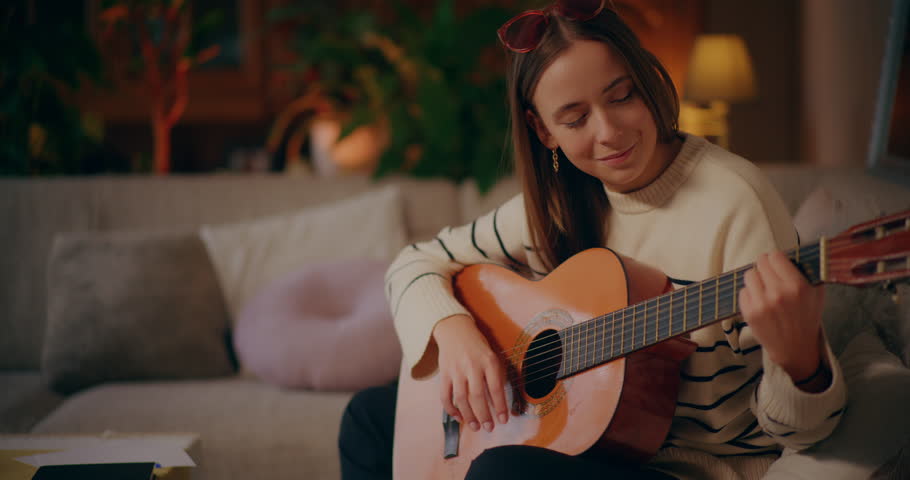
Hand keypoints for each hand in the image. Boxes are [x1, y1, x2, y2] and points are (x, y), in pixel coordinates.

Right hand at [432, 314, 509, 432]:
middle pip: (477, 396)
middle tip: (489, 428)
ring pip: (461, 398)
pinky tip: (458, 417)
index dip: (500, 406)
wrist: (455, 329)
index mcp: (488, 361)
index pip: (495, 388)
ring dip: (468, 416)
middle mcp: (472, 366)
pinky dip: (451, 409)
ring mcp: (456, 370)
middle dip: (484, 415)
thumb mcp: (492, 356)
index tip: (503, 420)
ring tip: (475, 426)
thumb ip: (496, 376)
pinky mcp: (444, 374)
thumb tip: (498, 402)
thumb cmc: (478, 346)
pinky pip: (445, 395)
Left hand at [739, 251, 826, 383]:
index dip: (775, 258)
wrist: (795, 348)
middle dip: (764, 266)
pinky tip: (760, 301)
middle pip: (760, 263)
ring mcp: (762, 304)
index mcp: (797, 286)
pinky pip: (743, 291)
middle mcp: (778, 293)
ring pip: (749, 275)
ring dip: (756, 278)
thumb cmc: (806, 319)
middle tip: (769, 273)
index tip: (777, 262)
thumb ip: (807, 272)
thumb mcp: (816, 294)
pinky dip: (750, 294)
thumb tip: (795, 253)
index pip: (775, 256)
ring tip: (764, 287)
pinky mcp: (749, 313)